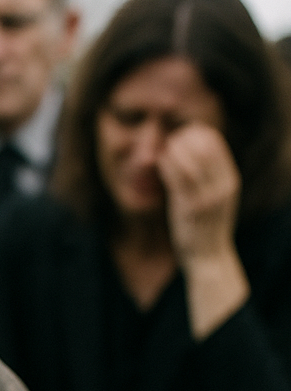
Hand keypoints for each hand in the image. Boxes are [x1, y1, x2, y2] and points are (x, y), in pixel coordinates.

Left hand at [158, 123, 239, 264]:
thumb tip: (195, 149)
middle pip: (203, 147)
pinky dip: (166, 165)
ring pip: (188, 160)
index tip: (185, 133)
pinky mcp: (188, 208)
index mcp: (230, 181)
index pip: (216, 143)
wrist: (208, 257)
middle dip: (185, 139)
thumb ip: (211, 176)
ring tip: (164, 150)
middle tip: (171, 140)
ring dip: (173, 150)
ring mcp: (206, 198)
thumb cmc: (207, 225)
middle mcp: (221, 187)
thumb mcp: (218, 197)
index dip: (199, 133)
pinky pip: (175, 177)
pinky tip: (160, 163)